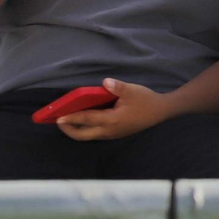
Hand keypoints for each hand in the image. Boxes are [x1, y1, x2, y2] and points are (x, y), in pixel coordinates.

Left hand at [57, 78, 172, 140]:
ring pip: (88, 136)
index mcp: (112, 120)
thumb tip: (104, 82)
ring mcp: (112, 134)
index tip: (58, 118)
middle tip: (58, 122)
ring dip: (76, 130)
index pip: (87, 119)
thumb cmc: (146, 100)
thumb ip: (117, 87)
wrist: (160, 111)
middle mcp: (109, 130)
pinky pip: (95, 134)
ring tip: (66, 121)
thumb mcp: (132, 90)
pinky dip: (85, 129)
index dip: (71, 118)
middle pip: (83, 135)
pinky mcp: (115, 133)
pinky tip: (83, 120)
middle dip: (68, 130)